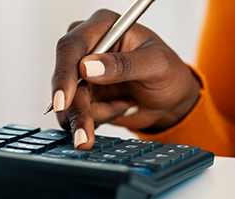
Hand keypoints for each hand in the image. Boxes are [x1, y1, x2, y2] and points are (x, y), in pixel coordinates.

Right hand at [51, 9, 200, 149]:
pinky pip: (76, 113)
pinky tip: (121, 107)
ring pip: (68, 101)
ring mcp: (81, 73)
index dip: (64, 73)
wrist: (171, 100)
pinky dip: (100, 118)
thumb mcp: (156, 65)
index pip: (72, 46)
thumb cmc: (168, 73)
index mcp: (103, 26)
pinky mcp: (82, 95)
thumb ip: (124, 64)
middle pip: (63, 77)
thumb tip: (87, 68)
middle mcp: (87, 47)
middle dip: (75, 108)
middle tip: (84, 136)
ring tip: (126, 107)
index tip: (64, 101)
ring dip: (96, 114)